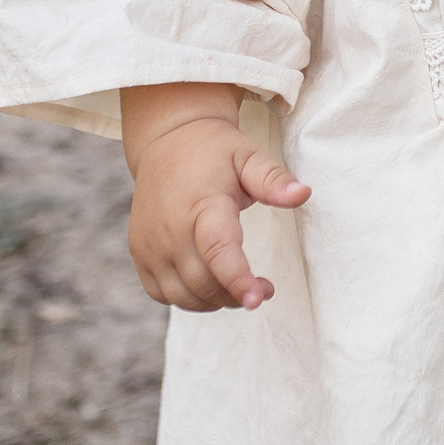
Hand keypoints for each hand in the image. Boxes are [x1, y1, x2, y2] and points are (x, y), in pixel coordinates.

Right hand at [121, 82, 310, 311]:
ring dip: (215, 301)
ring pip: (182, 294)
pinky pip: (162, 293)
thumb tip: (304, 194)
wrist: (167, 143)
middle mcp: (170, 230)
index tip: (258, 299)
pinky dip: (189, 299)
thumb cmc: (215, 152)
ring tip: (242, 289)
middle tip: (266, 289)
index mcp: (202, 204)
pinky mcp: (140, 254)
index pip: (218, 250)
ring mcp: (150, 245)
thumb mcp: (249, 157)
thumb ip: (274, 180)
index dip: (237, 278)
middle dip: (236, 294)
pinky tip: (211, 286)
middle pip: (202, 281)